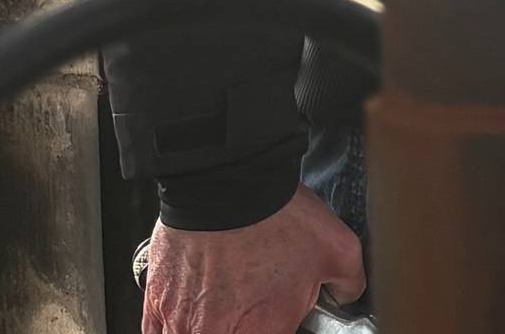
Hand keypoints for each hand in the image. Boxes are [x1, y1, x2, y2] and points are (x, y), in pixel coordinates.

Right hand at [142, 189, 363, 333]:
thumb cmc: (276, 217)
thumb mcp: (340, 250)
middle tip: (251, 306)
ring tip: (223, 306)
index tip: (279, 319)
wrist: (227, 184)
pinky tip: (191, 314)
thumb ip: (348, 284)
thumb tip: (348, 293)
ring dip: (208, 325)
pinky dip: (174, 325)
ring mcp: (180, 320)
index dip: (279, 329)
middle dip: (244, 325)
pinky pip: (158, 331)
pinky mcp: (156, 300)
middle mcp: (216, 332)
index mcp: (263, 331)